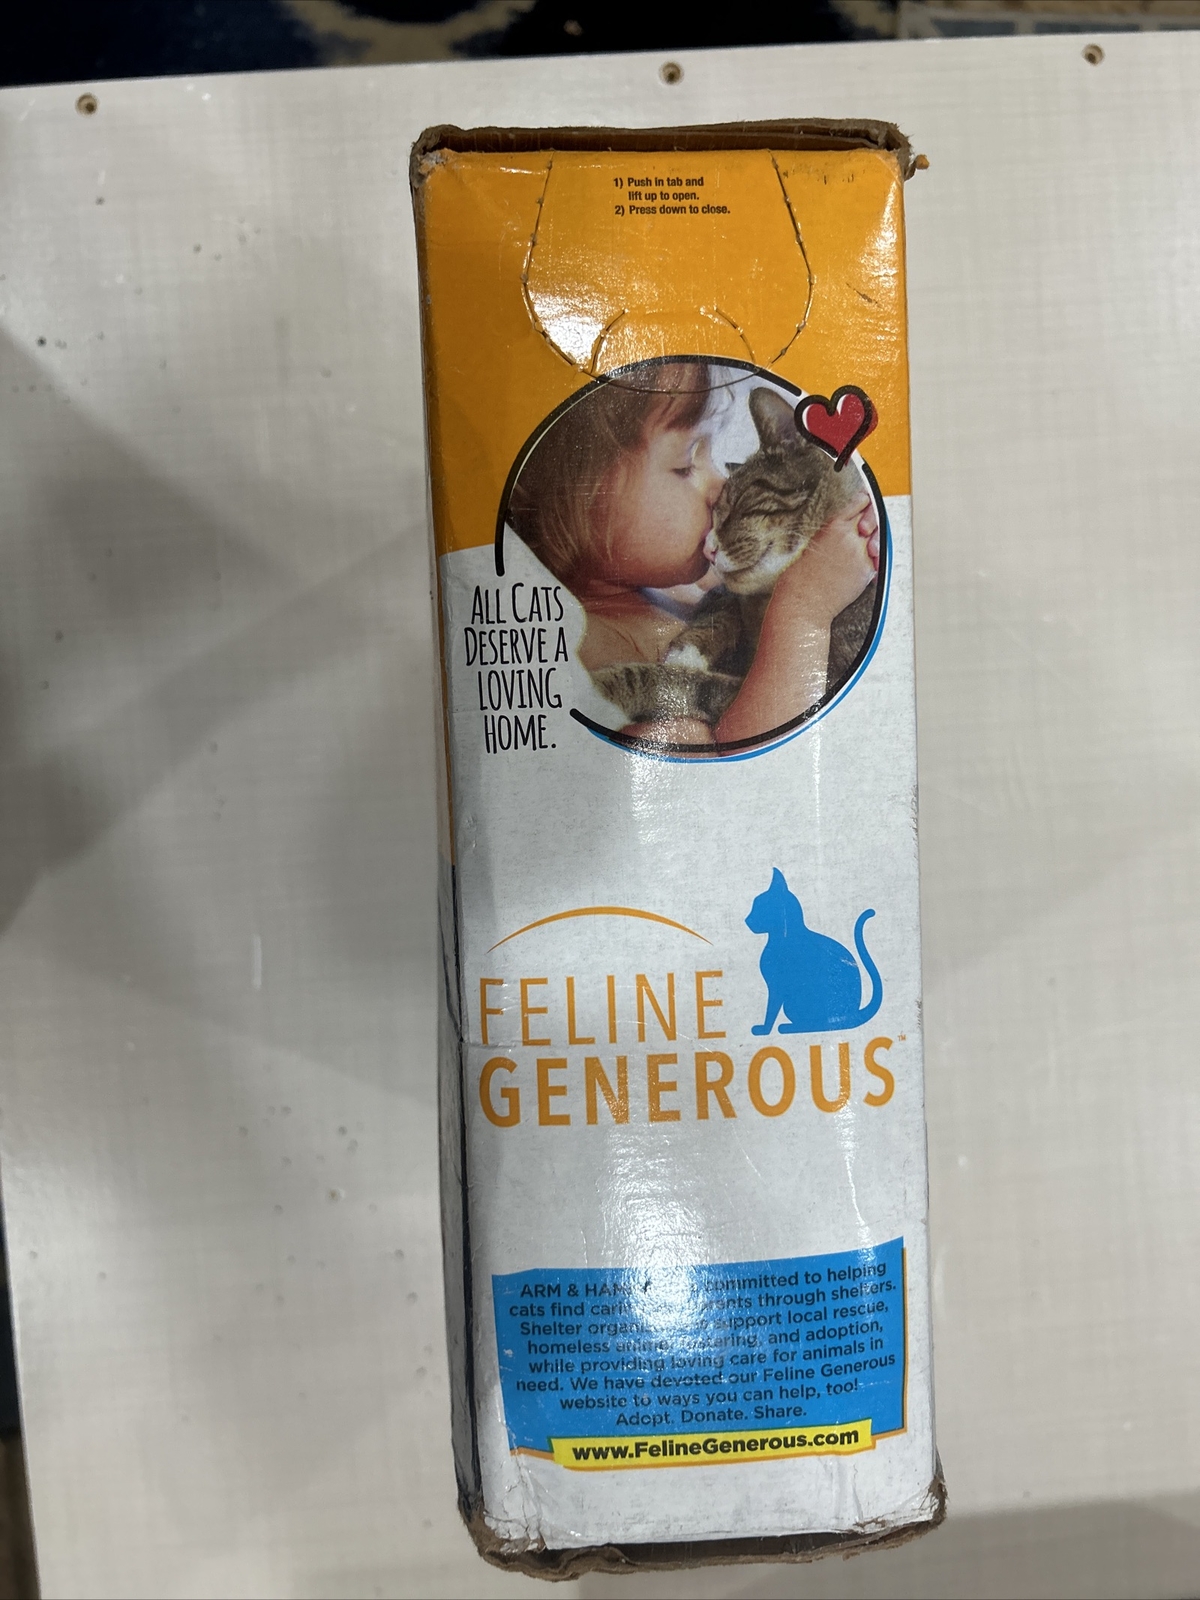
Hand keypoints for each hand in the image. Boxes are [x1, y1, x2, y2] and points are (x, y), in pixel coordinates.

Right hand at [773, 492, 876, 625]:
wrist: (804, 601)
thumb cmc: (801, 577)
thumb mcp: (815, 543)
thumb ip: (834, 532)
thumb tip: (850, 528)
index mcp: (833, 526)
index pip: (859, 502)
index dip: (864, 503)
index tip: (865, 503)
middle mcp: (849, 536)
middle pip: (872, 516)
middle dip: (872, 521)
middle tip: (866, 528)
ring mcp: (860, 552)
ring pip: (878, 537)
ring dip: (874, 539)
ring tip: (866, 547)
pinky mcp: (867, 569)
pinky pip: (878, 558)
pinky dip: (874, 559)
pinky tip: (866, 562)